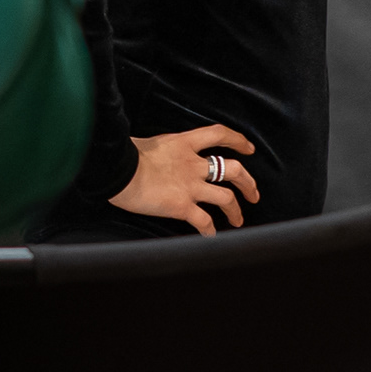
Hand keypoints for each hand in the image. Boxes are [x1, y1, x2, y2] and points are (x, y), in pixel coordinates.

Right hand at [111, 124, 257, 234]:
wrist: (116, 169)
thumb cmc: (124, 155)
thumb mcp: (148, 143)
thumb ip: (161, 151)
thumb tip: (154, 154)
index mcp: (184, 144)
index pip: (219, 135)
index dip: (238, 140)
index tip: (248, 149)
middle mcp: (193, 165)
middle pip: (233, 170)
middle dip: (248, 182)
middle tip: (253, 193)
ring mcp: (190, 186)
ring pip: (226, 198)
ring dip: (236, 210)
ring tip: (239, 219)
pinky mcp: (181, 207)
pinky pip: (203, 221)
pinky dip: (210, 231)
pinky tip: (211, 236)